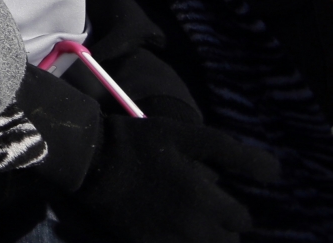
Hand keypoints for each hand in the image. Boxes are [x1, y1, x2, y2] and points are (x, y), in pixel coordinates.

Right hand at [59, 116, 277, 242]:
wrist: (90, 161)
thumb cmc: (140, 143)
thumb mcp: (187, 136)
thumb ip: (233, 153)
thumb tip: (275, 173)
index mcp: (207, 202)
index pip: (242, 219)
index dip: (232, 208)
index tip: (216, 197)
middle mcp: (194, 228)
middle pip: (226, 242)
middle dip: (220, 229)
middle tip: (201, 213)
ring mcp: (169, 241)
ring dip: (200, 237)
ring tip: (186, 223)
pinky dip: (178, 241)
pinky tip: (166, 229)